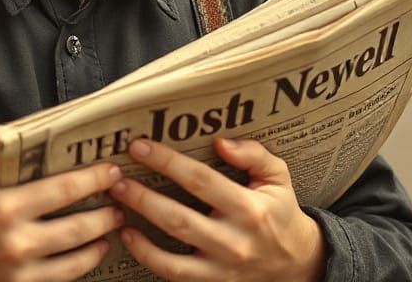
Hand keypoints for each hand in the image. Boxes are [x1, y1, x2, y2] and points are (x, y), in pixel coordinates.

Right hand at [0, 139, 124, 281]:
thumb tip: (25, 128)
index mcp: (4, 206)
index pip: (63, 190)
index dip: (93, 179)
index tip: (112, 169)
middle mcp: (16, 241)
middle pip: (78, 228)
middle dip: (106, 213)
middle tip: (122, 199)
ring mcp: (19, 272)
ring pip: (76, 260)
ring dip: (100, 241)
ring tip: (114, 227)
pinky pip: (60, 280)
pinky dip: (82, 267)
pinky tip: (92, 253)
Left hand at [109, 138, 325, 281]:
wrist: (296, 263)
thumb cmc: (279, 212)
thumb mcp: (278, 177)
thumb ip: (254, 155)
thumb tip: (222, 143)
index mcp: (249, 208)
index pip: (200, 180)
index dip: (167, 162)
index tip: (139, 146)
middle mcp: (233, 241)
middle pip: (178, 218)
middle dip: (142, 196)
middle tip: (115, 176)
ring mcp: (220, 267)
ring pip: (171, 250)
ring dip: (140, 225)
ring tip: (115, 202)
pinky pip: (173, 274)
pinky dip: (147, 256)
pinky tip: (129, 235)